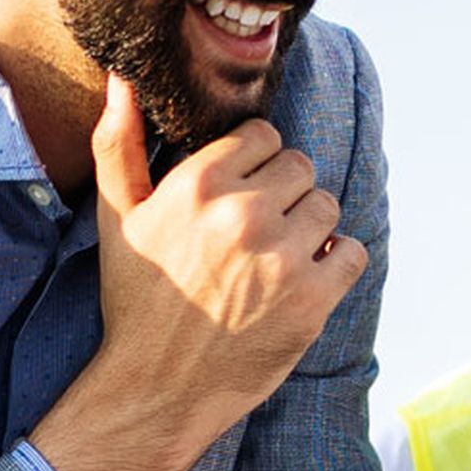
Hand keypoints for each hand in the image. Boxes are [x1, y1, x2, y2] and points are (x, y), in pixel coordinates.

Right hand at [84, 72, 363, 446]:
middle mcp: (243, 213)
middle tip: (256, 234)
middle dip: (284, 194)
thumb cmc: (136, 300)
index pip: (264, 136)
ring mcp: (282, 257)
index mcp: (198, 183)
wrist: (156, 389)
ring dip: (310, 228)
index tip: (239, 196)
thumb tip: (121, 80)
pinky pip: (353, 253)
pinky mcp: (312, 300)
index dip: (254, 165)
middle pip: (300, 166)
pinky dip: (338, 264)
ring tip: (277, 259)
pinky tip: (304, 280)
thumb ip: (119, 144)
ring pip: (328, 205)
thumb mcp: (116, 218)